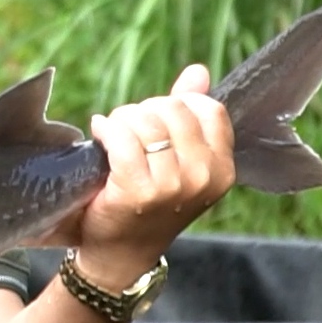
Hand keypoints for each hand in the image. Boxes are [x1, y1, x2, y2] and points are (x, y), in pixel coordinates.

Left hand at [56, 64, 234, 288]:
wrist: (122, 251)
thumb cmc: (150, 201)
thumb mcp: (181, 160)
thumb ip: (190, 115)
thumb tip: (198, 71)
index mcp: (223, 169)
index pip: (208, 109)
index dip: (176, 104)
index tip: (157, 120)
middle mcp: (204, 177)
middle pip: (172, 110)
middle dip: (143, 111)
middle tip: (127, 128)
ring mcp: (173, 185)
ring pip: (144, 121)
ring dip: (120, 120)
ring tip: (112, 134)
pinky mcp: (138, 189)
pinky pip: (121, 138)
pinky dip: (105, 129)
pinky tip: (98, 136)